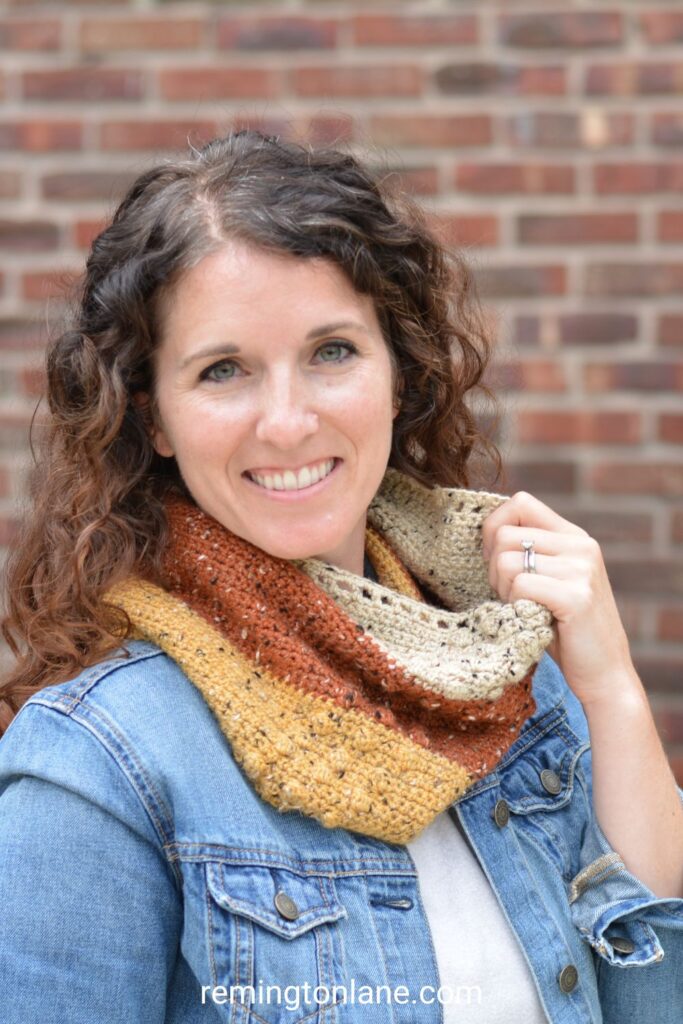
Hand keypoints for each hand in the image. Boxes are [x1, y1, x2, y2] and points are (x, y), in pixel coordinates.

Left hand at [481, 491, 638, 707]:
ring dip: (503, 590)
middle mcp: (581, 545)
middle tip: (511, 595)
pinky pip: (520, 585)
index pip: (520, 501)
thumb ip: (528, 551)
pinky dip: (515, 605)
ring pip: (505, 561)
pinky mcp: (576, 595)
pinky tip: (533, 618)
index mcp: (573, 536)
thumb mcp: (548, 578)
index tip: (495, 558)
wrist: (604, 674)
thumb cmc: (565, 629)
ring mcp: (581, 568)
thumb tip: (485, 530)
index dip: (494, 527)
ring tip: (524, 608)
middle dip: (493, 568)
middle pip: (504, 534)